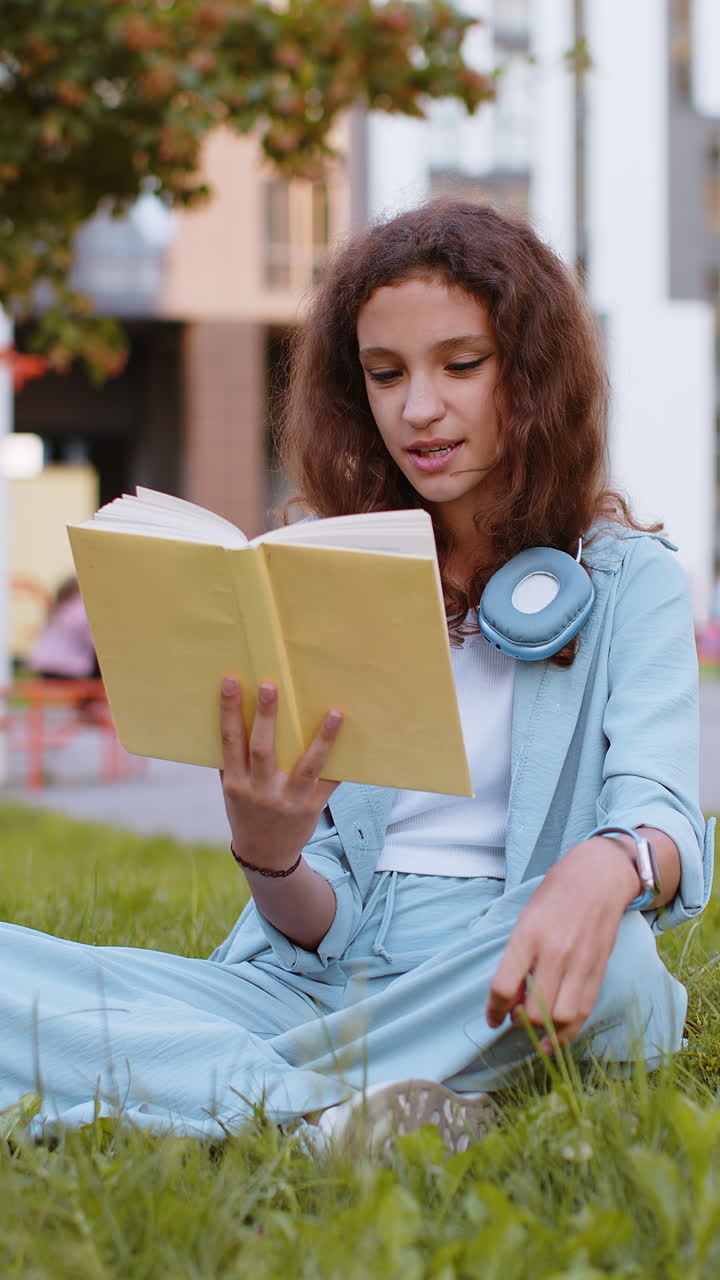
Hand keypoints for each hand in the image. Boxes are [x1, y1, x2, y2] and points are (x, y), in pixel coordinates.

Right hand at [220, 677, 342, 872]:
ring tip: (334, 712)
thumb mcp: (231, 790)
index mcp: (235, 783)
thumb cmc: (246, 811)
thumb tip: (236, 714)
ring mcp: (287, 800)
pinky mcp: (311, 808)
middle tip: (271, 685)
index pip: (230, 741)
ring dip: (322, 739)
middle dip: (266, 717)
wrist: (265, 855)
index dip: (229, 711)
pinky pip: (329, 783)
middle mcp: (259, 791)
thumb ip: (233, 760)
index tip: (232, 681)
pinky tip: (351, 743)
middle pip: (262, 749)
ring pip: (306, 766)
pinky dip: (340, 765)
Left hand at [486, 838, 640, 1051]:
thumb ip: (517, 957)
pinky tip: (556, 1039)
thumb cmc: (555, 894)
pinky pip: (583, 1013)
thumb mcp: (526, 918)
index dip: (494, 1011)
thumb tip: (511, 999)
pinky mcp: (599, 971)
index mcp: (528, 935)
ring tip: (536, 1026)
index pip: (503, 986)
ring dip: (544, 1031)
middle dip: (519, 1022)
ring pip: (560, 1018)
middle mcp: (554, 953)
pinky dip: (568, 1032)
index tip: (492, 1020)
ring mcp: (580, 964)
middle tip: (515, 1017)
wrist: (599, 877)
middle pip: (533, 1011)